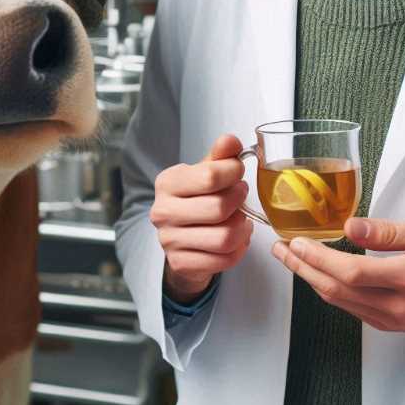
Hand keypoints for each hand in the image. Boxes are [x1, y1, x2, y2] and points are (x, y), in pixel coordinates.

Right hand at [151, 133, 252, 303]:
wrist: (181, 238)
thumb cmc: (196, 199)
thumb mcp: (205, 173)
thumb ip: (220, 156)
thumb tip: (230, 141)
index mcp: (167, 182)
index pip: (210, 176)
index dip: (233, 172)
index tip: (238, 172)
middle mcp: (162, 212)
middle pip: (219, 208)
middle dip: (239, 201)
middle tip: (241, 196)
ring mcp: (169, 240)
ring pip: (225, 237)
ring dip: (242, 227)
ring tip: (241, 218)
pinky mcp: (181, 263)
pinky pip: (224, 259)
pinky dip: (239, 249)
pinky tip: (237, 238)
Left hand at [271, 216, 404, 335]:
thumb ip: (390, 232)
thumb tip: (351, 227)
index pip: (351, 272)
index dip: (318, 258)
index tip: (296, 241)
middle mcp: (395, 306)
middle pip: (336, 290)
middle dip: (303, 268)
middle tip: (279, 249)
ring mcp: (390, 319)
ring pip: (339, 301)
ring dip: (310, 280)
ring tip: (289, 259)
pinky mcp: (388, 324)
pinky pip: (350, 308)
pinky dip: (328, 289)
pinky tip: (317, 274)